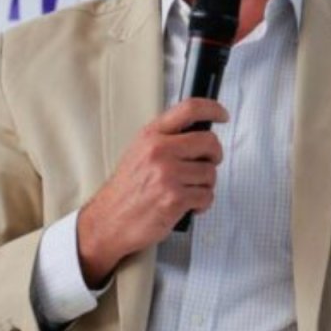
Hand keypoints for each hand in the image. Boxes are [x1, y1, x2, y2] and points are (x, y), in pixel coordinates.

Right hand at [75, 97, 226, 287]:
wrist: (108, 221)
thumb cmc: (126, 190)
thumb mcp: (139, 152)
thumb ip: (166, 139)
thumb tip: (199, 134)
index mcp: (151, 136)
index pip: (189, 109)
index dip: (212, 109)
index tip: (222, 115)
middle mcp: (159, 151)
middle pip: (209, 142)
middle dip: (214, 156)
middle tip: (208, 164)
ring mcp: (167, 175)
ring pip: (210, 173)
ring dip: (205, 185)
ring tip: (188, 190)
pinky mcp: (174, 199)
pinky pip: (206, 196)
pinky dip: (202, 203)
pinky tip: (187, 205)